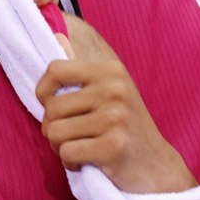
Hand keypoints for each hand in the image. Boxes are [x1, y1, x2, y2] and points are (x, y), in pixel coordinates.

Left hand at [36, 29, 193, 192]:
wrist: (157, 165)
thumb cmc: (126, 128)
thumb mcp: (110, 91)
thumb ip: (81, 71)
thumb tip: (57, 34)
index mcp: (111, 71)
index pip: (55, 70)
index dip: (43, 92)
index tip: (51, 107)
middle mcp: (114, 89)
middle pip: (51, 108)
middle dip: (52, 128)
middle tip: (71, 137)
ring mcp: (115, 118)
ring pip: (54, 132)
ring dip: (59, 147)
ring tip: (80, 148)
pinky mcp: (113, 146)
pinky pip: (66, 153)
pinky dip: (70, 163)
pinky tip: (88, 162)